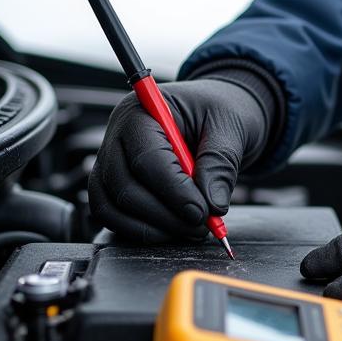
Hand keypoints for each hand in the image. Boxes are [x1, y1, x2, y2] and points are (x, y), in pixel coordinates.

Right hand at [88, 78, 268, 242]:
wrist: (219, 114)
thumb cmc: (221, 110)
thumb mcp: (231, 127)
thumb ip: (221, 163)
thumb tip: (212, 203)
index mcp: (142, 111)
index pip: (147, 159)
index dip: (174, 191)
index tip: (202, 212)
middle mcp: (118, 135)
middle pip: (124, 186)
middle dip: (164, 215)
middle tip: (201, 226)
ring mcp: (111, 161)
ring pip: (111, 206)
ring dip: (150, 228)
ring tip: (190, 230)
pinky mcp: (114, 185)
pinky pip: (113, 215)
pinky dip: (140, 230)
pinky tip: (173, 230)